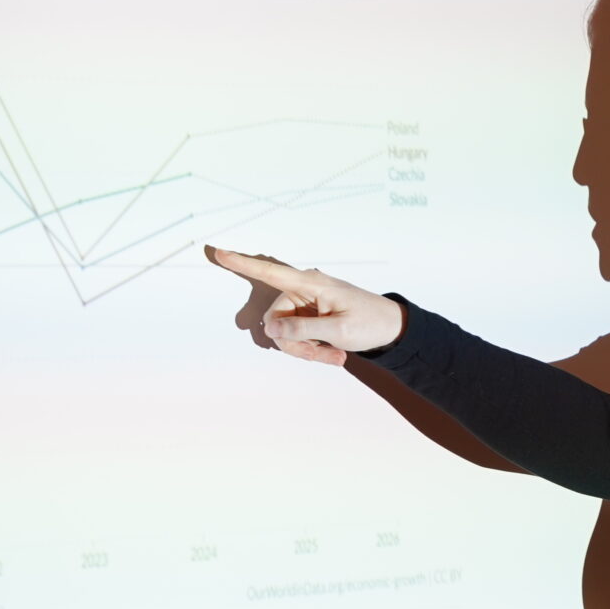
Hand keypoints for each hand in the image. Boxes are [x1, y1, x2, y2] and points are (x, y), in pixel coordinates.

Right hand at [205, 247, 404, 365]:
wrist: (391, 329)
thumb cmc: (370, 323)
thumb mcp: (338, 331)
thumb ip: (302, 329)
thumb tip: (270, 329)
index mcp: (311, 284)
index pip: (270, 272)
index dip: (242, 263)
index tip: (218, 251)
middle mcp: (304, 290)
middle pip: (275, 319)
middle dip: (293, 343)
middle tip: (319, 356)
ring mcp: (305, 304)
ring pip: (284, 332)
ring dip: (304, 350)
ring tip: (334, 357)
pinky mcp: (308, 317)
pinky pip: (296, 336)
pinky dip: (310, 350)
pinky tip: (333, 355)